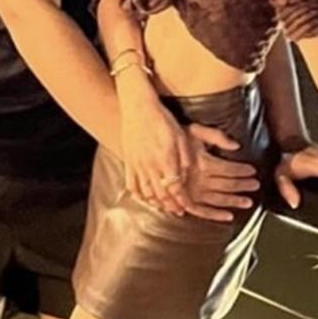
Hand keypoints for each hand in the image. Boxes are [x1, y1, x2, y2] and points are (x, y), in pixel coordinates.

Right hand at [117, 76, 191, 208]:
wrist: (138, 108)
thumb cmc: (162, 119)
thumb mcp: (181, 134)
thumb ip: (185, 156)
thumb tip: (189, 173)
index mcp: (166, 159)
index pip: (176, 187)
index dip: (182, 200)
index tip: (188, 206)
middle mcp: (150, 166)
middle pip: (161, 194)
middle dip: (171, 205)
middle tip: (179, 210)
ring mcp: (137, 166)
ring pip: (147, 193)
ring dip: (157, 203)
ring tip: (165, 207)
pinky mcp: (128, 162)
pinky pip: (131, 185)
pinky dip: (139, 196)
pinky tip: (145, 199)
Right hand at [182, 124, 259, 223]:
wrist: (147, 145)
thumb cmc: (172, 135)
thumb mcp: (195, 130)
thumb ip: (216, 136)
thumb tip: (236, 145)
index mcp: (202, 162)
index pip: (229, 169)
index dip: (243, 170)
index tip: (253, 171)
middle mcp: (198, 179)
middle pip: (227, 185)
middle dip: (244, 186)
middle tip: (256, 186)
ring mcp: (190, 191)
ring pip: (217, 200)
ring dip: (234, 201)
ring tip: (248, 202)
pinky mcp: (182, 199)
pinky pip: (201, 211)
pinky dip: (215, 215)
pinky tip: (228, 216)